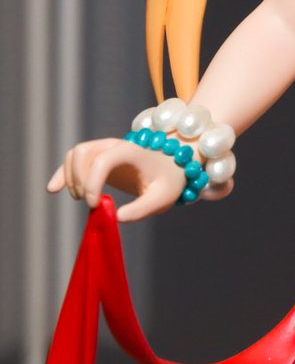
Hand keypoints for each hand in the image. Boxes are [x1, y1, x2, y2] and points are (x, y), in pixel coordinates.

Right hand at [47, 137, 190, 221]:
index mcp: (132, 151)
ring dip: (71, 177)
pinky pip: (74, 159)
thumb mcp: (162, 199)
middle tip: (92, 204)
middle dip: (80, 180)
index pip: (103, 160)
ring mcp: (105, 149)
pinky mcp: (99, 158)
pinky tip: (53, 189)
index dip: (93, 182)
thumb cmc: (169, 182)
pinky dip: (63, 173)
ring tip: (82, 199)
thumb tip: (115, 217)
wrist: (172, 167)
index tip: (95, 205)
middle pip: (83, 153)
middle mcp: (115, 146)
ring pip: (75, 154)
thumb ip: (141, 209)